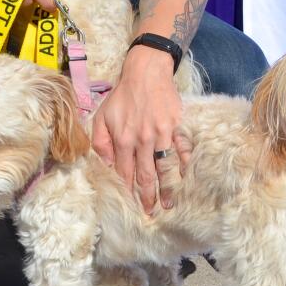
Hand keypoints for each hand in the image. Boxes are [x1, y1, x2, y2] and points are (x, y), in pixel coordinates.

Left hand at [91, 46, 190, 212]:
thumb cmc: (123, 95)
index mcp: (123, 139)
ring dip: (166, 187)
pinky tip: (185, 178)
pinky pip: (182, 149)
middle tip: (150, 214)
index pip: (125, 172)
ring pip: (164, 165)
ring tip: (168, 204)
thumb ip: (100, 142)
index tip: (131, 207)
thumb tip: (107, 165)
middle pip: (146, 174)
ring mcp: (162, 133)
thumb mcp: (102, 116)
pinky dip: (184, 165)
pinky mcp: (177, 126)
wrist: (146, 72)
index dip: (128, 191)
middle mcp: (143, 139)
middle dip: (147, 197)